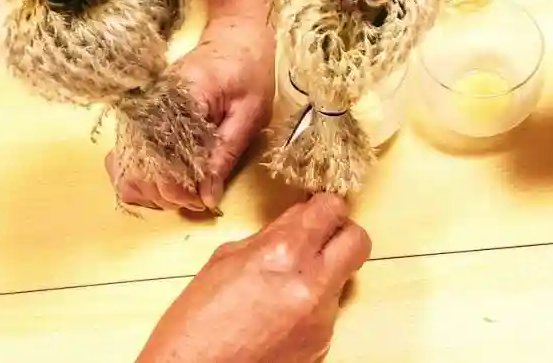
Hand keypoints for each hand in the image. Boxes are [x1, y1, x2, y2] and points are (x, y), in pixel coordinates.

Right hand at [107, 18, 274, 211]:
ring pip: (125, 172)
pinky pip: (125, 161)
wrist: (234, 40)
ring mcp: (138, 115)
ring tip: (186, 192)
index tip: (201, 201)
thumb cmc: (248, 71)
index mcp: (176, 100)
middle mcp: (147, 109)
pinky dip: (142, 180)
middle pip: (136, 172)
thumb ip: (226, 154)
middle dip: (167, 195)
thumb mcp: (249, 113)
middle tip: (199, 198)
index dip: (178, 190)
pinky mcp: (139, 121)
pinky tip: (169, 182)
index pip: (160, 159)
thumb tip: (207, 199)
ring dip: (152, 192)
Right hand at [136, 194, 370, 362]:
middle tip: (318, 240)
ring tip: (282, 290)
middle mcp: (312, 284)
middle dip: (341, 235)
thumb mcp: (224, 261)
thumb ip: (269, 236)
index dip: (324, 207)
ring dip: (321, 275)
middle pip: (358, 241)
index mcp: (284, 254)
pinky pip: (328, 313)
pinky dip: (310, 309)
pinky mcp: (322, 345)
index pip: (332, 209)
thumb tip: (297, 220)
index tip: (316, 212)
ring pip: (342, 279)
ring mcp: (321, 319)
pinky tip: (278, 318)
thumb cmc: (194, 325)